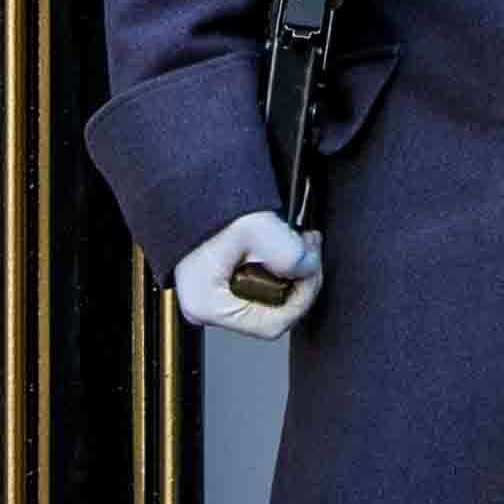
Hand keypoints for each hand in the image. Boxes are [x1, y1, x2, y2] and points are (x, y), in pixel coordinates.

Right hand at [177, 210, 320, 334]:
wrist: (190, 178)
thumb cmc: (208, 202)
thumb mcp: (255, 228)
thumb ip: (290, 255)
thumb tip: (308, 268)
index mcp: (209, 306)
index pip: (272, 325)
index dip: (302, 299)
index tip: (313, 269)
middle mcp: (206, 306)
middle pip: (271, 310)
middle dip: (299, 279)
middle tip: (308, 247)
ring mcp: (211, 293)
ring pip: (267, 294)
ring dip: (290, 269)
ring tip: (297, 239)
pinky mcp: (218, 278)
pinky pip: (258, 280)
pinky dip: (276, 262)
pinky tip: (281, 240)